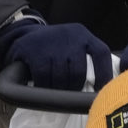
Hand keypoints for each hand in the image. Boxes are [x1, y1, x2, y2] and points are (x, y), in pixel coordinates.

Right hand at [0, 20, 116, 90]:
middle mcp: (70, 35)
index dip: (104, 74)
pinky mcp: (35, 50)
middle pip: (78, 72)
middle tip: (67, 93)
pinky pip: (44, 77)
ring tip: (53, 90)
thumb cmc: (53, 49)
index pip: (101, 53)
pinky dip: (43, 86)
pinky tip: (41, 85)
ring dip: (57, 90)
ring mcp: (52, 42)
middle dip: (73, 88)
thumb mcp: (72, 46)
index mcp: (83, 35)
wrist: (22, 34)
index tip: (101, 91)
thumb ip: (85, 59)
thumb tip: (98, 88)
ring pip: (61, 78)